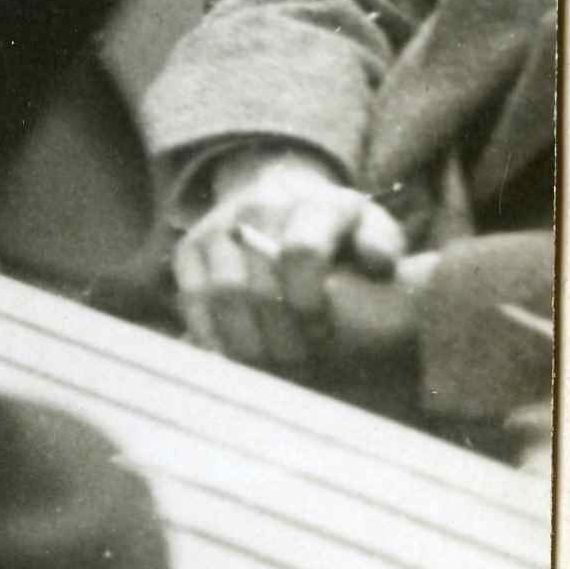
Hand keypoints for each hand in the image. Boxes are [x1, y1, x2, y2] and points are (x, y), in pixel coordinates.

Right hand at [169, 149, 400, 373]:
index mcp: (314, 203)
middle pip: (258, 283)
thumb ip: (382, 244)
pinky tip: (236, 358)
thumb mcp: (372, 230)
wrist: (282, 200)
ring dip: (246, 341)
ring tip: (269, 368)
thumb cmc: (339, 234)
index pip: (301, 252)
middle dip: (279, 336)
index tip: (322, 337)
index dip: (309, 302)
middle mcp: (259, 207)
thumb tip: (374, 262)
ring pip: (221, 294)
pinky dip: (211, 334)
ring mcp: (218, 227)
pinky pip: (190, 298)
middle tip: (298, 366)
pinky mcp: (188, 248)